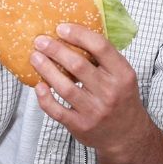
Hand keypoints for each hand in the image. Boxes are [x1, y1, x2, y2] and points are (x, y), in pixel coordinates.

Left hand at [29, 23, 151, 155]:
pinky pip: (57, 110)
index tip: (61, 28)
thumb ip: (105, 59)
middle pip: (78, 65)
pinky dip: (45, 97)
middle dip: (55, 50)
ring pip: (65, 87)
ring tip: (35, 57)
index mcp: (123, 75)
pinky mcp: (81, 126)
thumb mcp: (123, 77)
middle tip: (40, 41)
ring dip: (46, 69)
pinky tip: (38, 85)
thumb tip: (76, 34)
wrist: (127, 136)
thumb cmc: (121, 99)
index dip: (79, 35)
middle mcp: (110, 92)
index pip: (101, 48)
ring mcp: (95, 111)